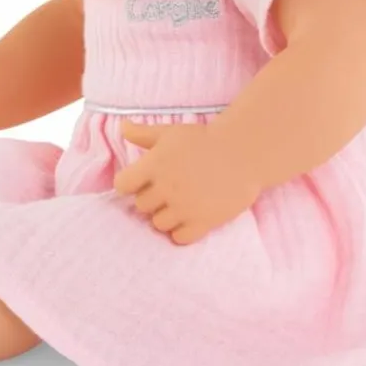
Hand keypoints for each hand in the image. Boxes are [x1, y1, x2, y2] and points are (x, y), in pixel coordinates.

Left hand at [114, 121, 262, 244]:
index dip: (129, 182)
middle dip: (150, 197)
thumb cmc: (204, 140)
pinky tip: (189, 216)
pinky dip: (181, 230)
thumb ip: (143, 133)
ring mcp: (184, 208)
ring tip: (178, 202)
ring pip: (158, 223)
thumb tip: (123, 127)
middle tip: (166, 188)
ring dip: (165, 215)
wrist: (243, 153)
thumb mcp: (170, 132)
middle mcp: (165, 188)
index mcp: (154, 165)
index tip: (140, 179)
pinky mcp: (202, 222)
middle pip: (141, 205)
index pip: (122, 185)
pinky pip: (179, 238)